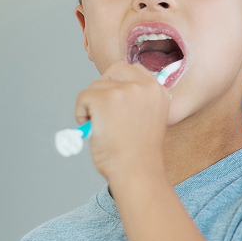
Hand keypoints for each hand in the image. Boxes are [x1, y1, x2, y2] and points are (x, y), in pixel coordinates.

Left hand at [74, 62, 168, 186]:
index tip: (115, 99)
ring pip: (96, 86)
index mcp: (159, 92)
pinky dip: (82, 113)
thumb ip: (140, 103)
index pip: (135, 70)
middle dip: (104, 86)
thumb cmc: (140, 154)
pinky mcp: (105, 98)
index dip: (120, 82)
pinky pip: (83, 98)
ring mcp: (125, 91)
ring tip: (102, 127)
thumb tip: (115, 96)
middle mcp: (145, 87)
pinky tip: (94, 129)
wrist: (137, 170)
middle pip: (115, 70)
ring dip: (92, 105)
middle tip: (101, 108)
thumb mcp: (150, 120)